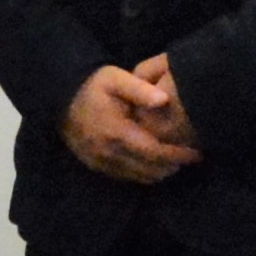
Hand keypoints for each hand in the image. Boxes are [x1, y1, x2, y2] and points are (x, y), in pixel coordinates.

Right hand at [60, 64, 193, 185]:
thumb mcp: (115, 78)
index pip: (154, 152)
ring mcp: (101, 162)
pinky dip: (144, 173)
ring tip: (175, 160)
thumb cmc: (93, 86)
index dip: (177, 155)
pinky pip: (126, 177)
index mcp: (116, 132)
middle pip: (150, 169)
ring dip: (160, 171)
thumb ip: (140, 89)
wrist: (59, 98)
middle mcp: (108, 153)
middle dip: (173, 165)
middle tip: (190, 156)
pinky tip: (153, 163)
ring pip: (140, 177)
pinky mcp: (96, 166)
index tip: (196, 153)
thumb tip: (165, 100)